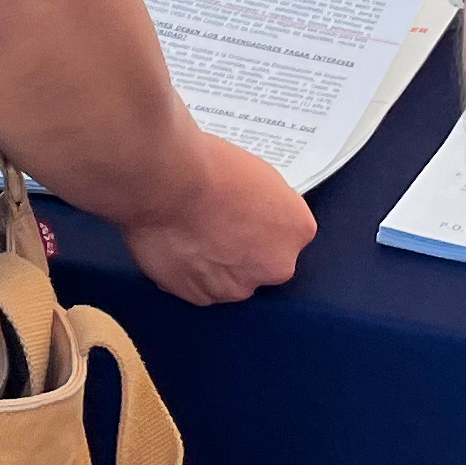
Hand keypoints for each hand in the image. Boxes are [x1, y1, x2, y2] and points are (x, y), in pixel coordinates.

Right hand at [115, 130, 316, 303]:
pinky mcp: (202, 297)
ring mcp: (237, 286)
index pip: (288, 234)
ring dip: (216, 266)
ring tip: (192, 235)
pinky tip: (178, 247)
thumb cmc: (209, 167)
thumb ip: (267, 206)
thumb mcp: (259, 175)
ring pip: (231, 281)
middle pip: (264, 264)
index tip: (246, 214)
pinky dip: (189, 274)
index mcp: (296, 229)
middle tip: (218, 225)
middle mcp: (275, 265)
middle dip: (245, 250)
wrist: (168, 183)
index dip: (264, 223)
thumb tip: (257, 213)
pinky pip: (199, 289)